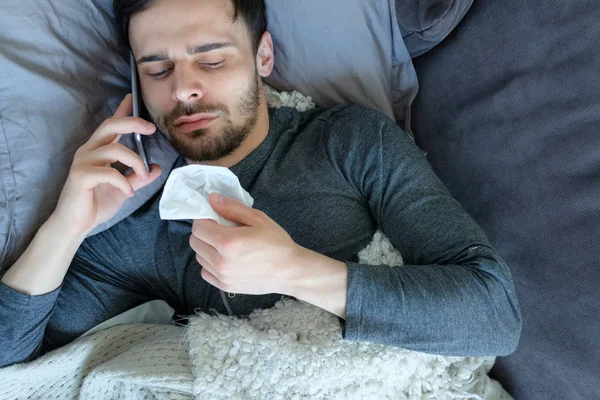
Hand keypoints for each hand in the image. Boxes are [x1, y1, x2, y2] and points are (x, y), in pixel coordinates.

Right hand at [50, 94, 161, 238]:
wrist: (75, 224)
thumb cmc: (96, 204)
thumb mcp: (124, 187)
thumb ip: (138, 177)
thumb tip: (157, 167)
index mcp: (98, 151)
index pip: (111, 125)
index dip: (122, 110)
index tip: (133, 97)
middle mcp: (88, 151)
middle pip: (110, 125)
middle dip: (132, 122)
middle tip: (151, 129)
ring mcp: (83, 162)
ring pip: (115, 149)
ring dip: (136, 163)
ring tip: (142, 177)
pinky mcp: (80, 175)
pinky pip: (109, 172)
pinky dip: (124, 182)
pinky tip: (128, 192)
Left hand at [189, 193, 301, 294]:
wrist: (289, 271)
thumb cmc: (276, 243)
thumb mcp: (258, 219)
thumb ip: (232, 208)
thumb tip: (212, 199)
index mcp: (228, 242)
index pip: (198, 227)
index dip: (205, 219)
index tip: (216, 218)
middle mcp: (220, 261)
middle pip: (195, 242)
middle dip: (204, 233)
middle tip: (221, 230)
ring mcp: (221, 276)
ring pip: (199, 257)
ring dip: (207, 248)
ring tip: (226, 246)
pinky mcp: (225, 286)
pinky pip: (205, 272)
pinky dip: (210, 264)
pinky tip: (226, 260)